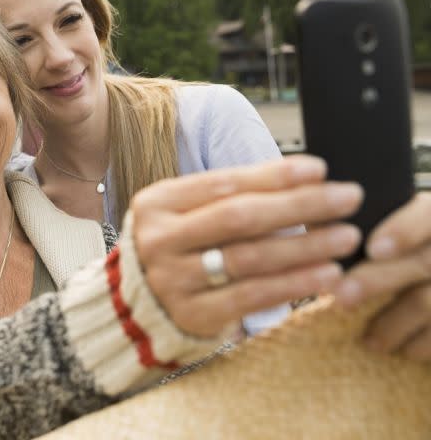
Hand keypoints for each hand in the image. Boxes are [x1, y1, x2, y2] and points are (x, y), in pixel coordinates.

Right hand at [130, 155, 362, 338]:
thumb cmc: (179, 251)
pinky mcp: (193, 315)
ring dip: (305, 246)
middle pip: (238, 217)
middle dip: (299, 205)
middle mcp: (159, 239)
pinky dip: (294, 284)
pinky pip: (252, 296)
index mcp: (157, 203)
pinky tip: (327, 275)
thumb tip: (306, 178)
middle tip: (347, 198)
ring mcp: (173, 280)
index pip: (223, 183)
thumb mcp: (186, 215)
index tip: (320, 169)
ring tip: (346, 237)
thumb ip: (231, 198)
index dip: (274, 176)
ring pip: (249, 258)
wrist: (138, 309)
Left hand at [334, 192, 430, 360]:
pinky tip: (402, 349)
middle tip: (341, 296)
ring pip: (427, 302)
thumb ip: (364, 222)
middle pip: (422, 262)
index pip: (426, 216)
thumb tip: (314, 219)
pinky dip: (420, 344)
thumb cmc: (404, 253)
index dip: (403, 230)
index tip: (372, 249)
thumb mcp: (392, 227)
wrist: (429, 280)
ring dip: (393, 324)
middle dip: (377, 280)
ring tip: (368, 340)